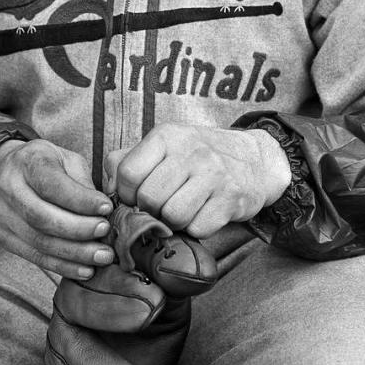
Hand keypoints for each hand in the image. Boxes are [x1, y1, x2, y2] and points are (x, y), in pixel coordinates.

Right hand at [0, 138, 114, 280]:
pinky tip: (85, 269)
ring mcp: (2, 216)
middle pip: (43, 217)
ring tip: (102, 255)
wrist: (1, 172)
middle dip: (79, 229)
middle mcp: (9, 189)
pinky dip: (63, 266)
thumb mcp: (65, 159)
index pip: (52, 185)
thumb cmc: (42, 164)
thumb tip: (104, 210)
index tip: (106, 207)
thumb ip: (82, 182)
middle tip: (105, 231)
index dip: (80, 200)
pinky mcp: (4, 238)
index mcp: (27, 162)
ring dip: (75, 253)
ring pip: (40, 242)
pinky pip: (36, 257)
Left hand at [104, 124, 290, 239]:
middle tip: (163, 206)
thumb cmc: (200, 156)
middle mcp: (191, 151)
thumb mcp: (165, 146)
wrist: (256, 160)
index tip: (136, 197)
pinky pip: (198, 228)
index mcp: (167, 136)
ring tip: (183, 210)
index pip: (128, 172)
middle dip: (151, 210)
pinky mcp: (231, 199)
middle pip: (149, 199)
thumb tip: (108, 190)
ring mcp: (214, 174)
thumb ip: (127, 161)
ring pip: (172, 216)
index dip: (126, 194)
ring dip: (174, 222)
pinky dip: (197, 229)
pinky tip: (204, 214)